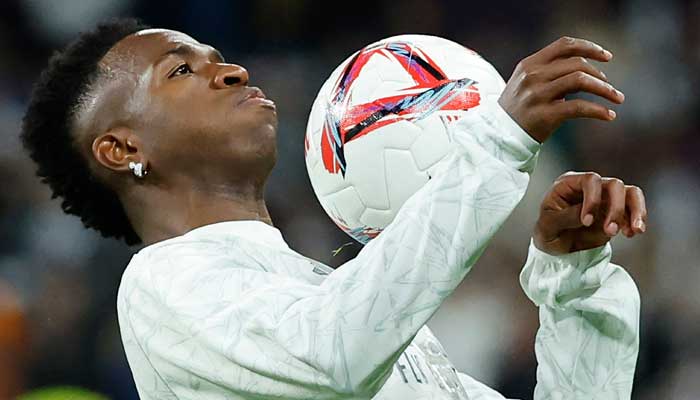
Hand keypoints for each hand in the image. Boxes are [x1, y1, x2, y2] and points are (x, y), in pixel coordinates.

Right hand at [498, 36, 624, 142]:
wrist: (499, 136)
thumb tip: (582, 65)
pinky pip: (579, 107)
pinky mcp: (544, 115)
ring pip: (581, 80)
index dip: (589, 47)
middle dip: (600, 74)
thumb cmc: (517, 110)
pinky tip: (609, 116)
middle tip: (610, 86)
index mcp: (529, 64)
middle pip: (577, 64)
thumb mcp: (524, 82)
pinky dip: (598, 111)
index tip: (606, 56)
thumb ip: (547, 71)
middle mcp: (533, 76)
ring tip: (616, 98)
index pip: (564, 45)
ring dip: (604, 89)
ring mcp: (538, 95)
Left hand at [533, 172, 647, 254]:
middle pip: (614, 185)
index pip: (590, 180)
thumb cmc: (547, 231)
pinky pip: (634, 209)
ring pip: (630, 193)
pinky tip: (631, 234)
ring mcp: (604, 198)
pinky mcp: (615, 212)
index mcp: (569, 184)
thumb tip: (586, 214)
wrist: (555, 247)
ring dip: (636, 211)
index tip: (586, 222)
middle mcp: (589, 187)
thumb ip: (565, 218)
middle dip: (616, 208)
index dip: (593, 199)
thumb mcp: (547, 226)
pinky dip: (636, 221)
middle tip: (610, 231)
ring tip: (635, 231)